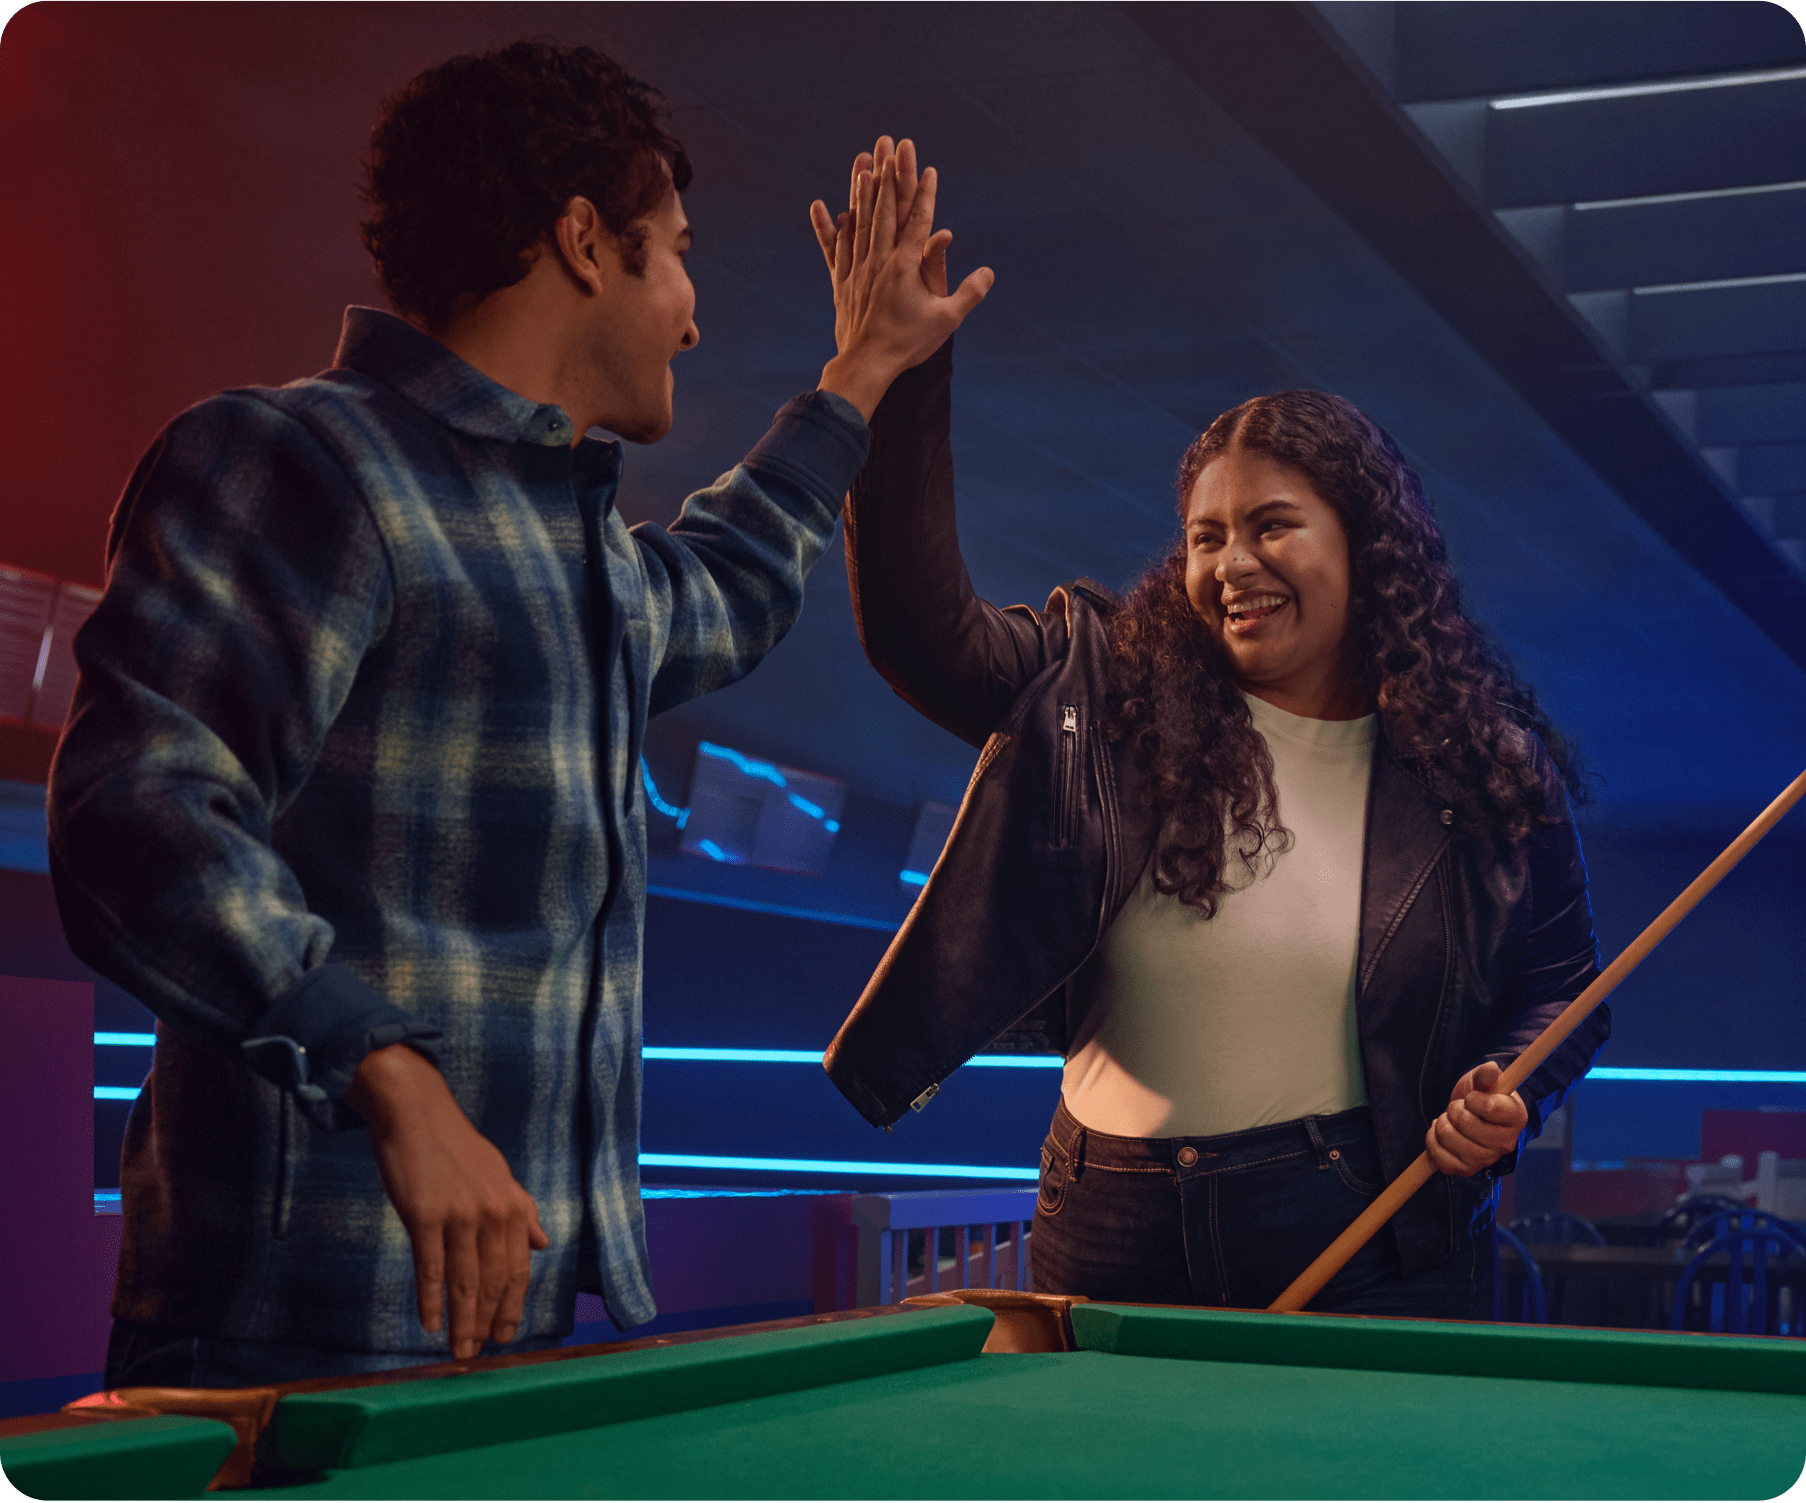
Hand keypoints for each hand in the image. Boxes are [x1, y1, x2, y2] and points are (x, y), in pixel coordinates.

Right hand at [345, 1043, 549, 1358]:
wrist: (417, 1114)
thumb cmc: (456, 1147)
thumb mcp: (500, 1174)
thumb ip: (523, 1211)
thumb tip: (543, 1244)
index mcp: (514, 1206)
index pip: (519, 1270)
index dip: (513, 1307)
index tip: (505, 1336)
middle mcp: (494, 1214)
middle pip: (494, 1282)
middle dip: (488, 1323)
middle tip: (478, 1354)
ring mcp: (460, 1215)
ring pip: (465, 1282)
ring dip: (463, 1322)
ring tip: (459, 1351)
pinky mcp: (426, 1216)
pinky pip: (431, 1268)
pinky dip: (431, 1300)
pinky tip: (431, 1324)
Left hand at [808, 134, 991, 418]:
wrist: (866, 364)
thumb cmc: (908, 344)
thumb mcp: (946, 321)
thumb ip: (968, 294)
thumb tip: (988, 273)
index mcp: (905, 267)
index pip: (918, 221)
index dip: (924, 194)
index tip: (928, 168)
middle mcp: (879, 261)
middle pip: (886, 210)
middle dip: (891, 175)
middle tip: (892, 146)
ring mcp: (857, 268)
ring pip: (859, 221)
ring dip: (862, 191)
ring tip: (863, 163)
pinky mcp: (841, 281)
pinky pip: (833, 247)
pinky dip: (830, 226)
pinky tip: (826, 205)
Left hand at [1425, 1060, 1528, 1176]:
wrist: (1470, 1115)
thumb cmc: (1479, 1095)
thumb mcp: (1482, 1079)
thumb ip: (1485, 1074)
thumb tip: (1490, 1069)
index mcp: (1516, 1118)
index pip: (1489, 1107)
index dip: (1473, 1098)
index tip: (1473, 1098)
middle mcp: (1506, 1142)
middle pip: (1464, 1122)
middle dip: (1454, 1109)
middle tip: (1459, 1108)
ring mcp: (1486, 1159)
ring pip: (1448, 1137)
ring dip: (1442, 1123)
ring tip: (1450, 1120)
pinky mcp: (1466, 1170)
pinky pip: (1439, 1157)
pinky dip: (1432, 1141)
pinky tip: (1440, 1134)